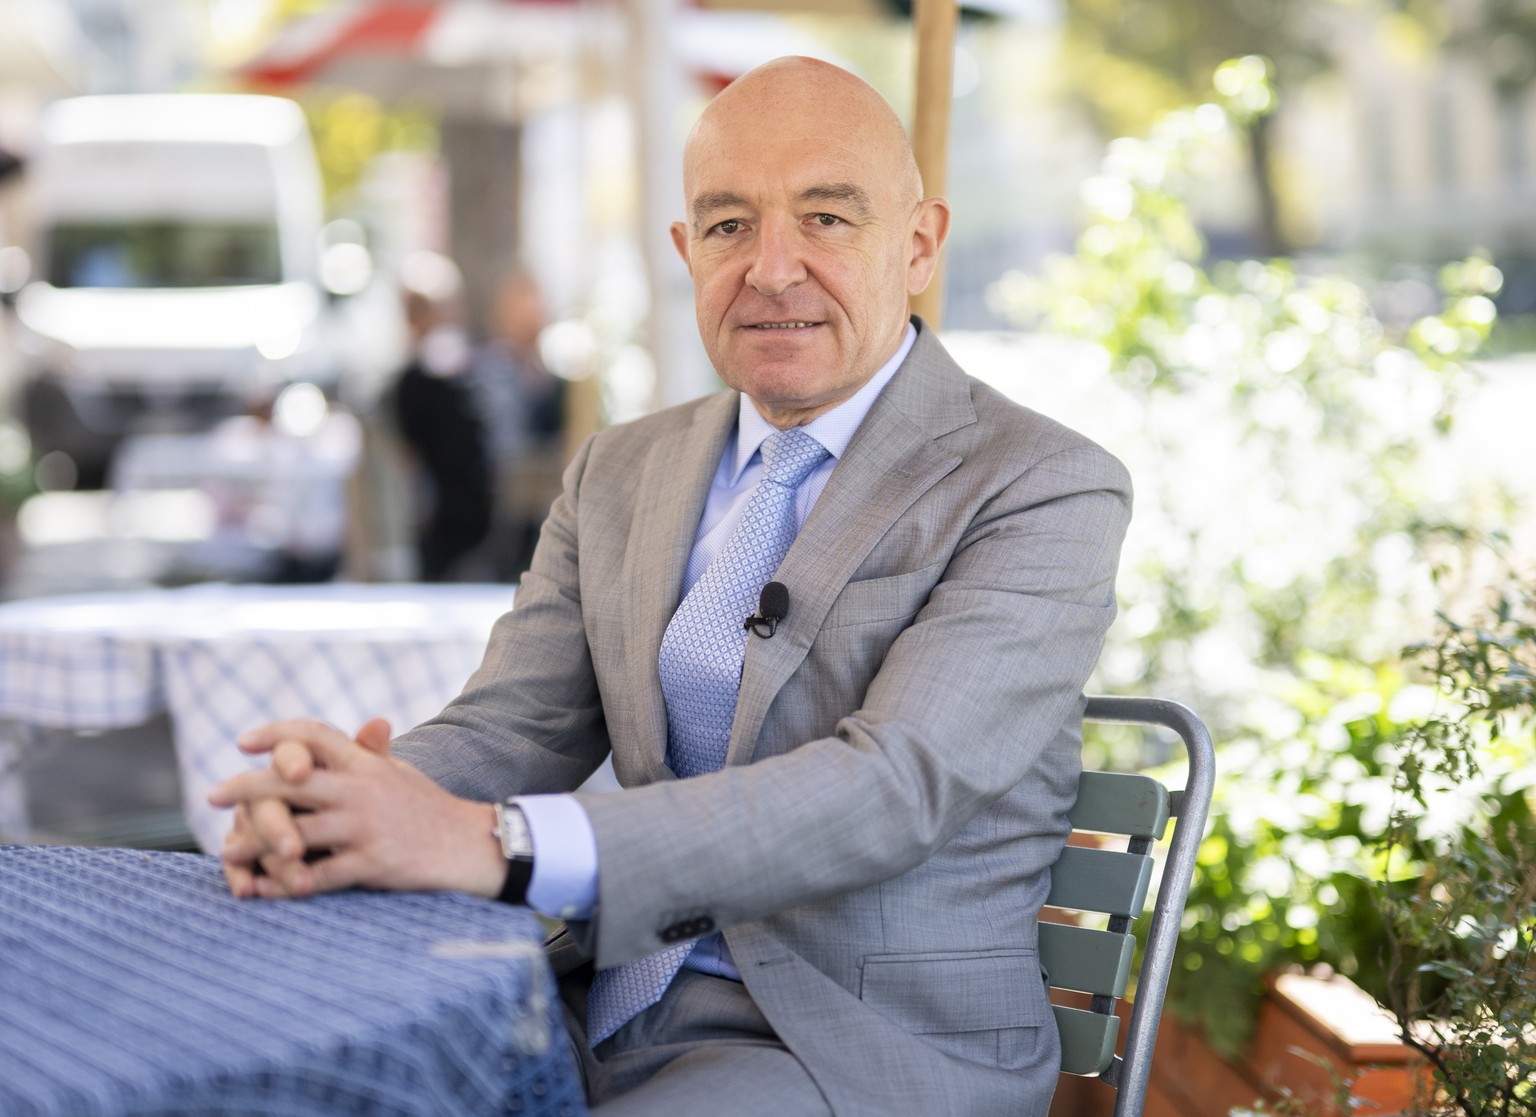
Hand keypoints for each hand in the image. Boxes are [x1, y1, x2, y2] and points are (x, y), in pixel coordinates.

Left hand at [210, 718, 504, 899]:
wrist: (470, 845)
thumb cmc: (427, 808)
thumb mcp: (397, 772)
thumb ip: (365, 753)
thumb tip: (342, 732)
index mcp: (365, 763)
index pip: (313, 735)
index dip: (275, 734)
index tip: (244, 741)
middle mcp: (361, 789)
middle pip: (288, 781)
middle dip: (243, 788)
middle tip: (212, 795)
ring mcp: (365, 826)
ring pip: (293, 833)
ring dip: (254, 844)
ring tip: (228, 851)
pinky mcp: (372, 863)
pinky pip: (317, 876)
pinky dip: (285, 885)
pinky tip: (264, 890)